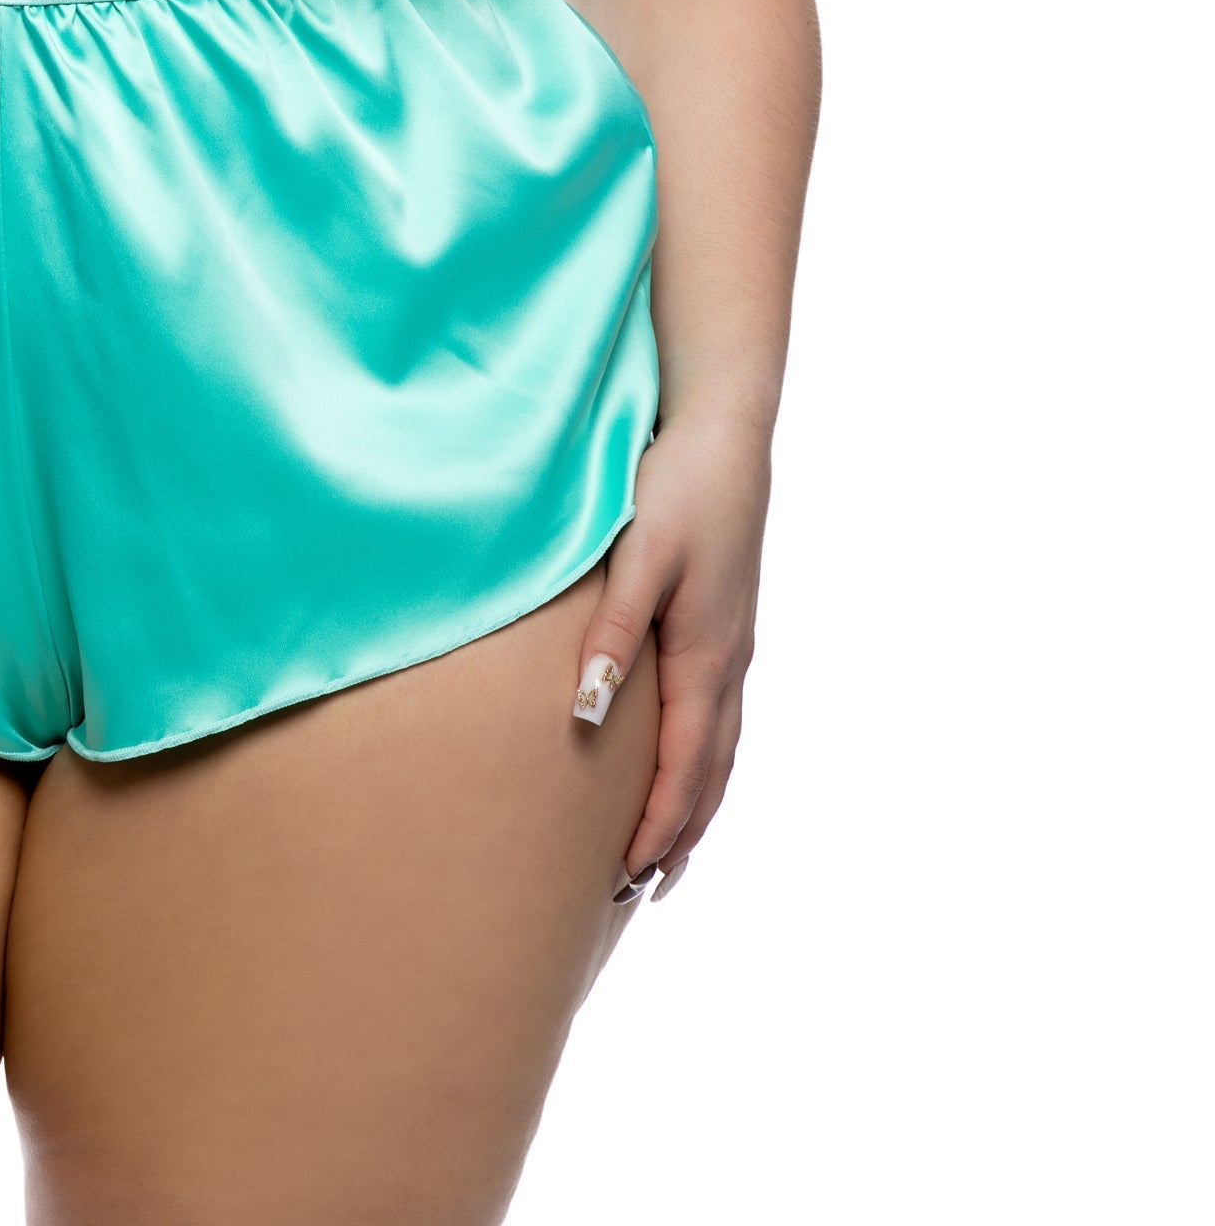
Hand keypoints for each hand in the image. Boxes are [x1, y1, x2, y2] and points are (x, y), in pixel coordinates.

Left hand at [571, 409, 770, 897]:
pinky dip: (706, 761)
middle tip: (642, 892)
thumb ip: (611, 636)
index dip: (656, 826)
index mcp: (706, 656)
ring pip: (722, 749)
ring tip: (666, 851)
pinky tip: (688, 762)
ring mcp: (735, 644)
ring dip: (696, 805)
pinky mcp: (728, 624)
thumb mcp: (638, 557)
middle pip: (711, 774)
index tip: (624, 878)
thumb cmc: (676, 488)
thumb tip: (589, 717)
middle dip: (679, 834)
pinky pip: (720, 716)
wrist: (725, 432)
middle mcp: (729, 662)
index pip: (684, 768)